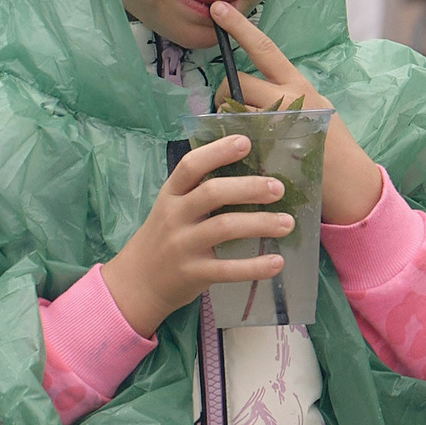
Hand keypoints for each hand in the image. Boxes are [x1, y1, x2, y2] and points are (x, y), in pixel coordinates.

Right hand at [101, 133, 294, 336]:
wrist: (137, 282)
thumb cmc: (164, 237)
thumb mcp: (173, 208)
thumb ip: (199, 191)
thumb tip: (251, 171)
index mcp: (171, 194)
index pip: (191, 166)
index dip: (217, 152)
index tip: (245, 142)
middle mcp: (175, 216)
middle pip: (212, 193)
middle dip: (248, 188)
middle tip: (278, 188)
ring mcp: (183, 245)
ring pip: (223, 228)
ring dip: (260, 223)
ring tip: (287, 222)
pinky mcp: (192, 274)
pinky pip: (227, 270)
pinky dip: (255, 267)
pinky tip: (277, 262)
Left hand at [208, 1, 384, 225]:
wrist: (350, 182)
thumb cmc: (330, 144)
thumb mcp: (315, 108)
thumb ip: (285, 95)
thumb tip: (247, 90)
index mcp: (299, 84)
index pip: (264, 48)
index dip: (238, 27)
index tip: (218, 8)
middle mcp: (289, 98)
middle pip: (237, 83)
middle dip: (224, 94)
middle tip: (228, 110)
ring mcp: (277, 124)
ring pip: (232, 110)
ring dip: (228, 120)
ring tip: (243, 135)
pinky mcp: (269, 148)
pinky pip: (235, 136)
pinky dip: (234, 141)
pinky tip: (245, 151)